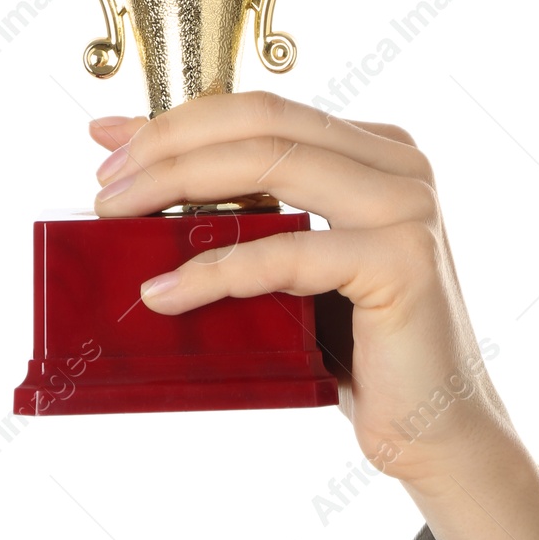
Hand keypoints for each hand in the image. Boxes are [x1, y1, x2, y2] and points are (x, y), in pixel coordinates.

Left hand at [88, 90, 505, 489]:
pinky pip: (286, 254)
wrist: (434, 428)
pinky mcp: (402, 261)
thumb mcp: (292, 262)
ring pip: (272, 166)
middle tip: (104, 184)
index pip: (264, 111)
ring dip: (178, 186)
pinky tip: (163, 292)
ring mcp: (408, 207)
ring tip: (116, 217)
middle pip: (264, 123)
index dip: (180, 118)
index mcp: (378, 150)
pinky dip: (213, 271)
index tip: (108, 139)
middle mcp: (401, 164)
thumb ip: (246, 211)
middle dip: (170, 144)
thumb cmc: (357, 348)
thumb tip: (141, 169)